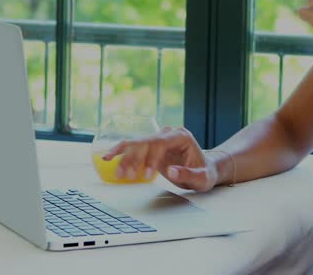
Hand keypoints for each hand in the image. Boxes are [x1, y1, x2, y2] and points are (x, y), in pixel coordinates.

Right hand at [101, 127, 218, 191]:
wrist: (204, 169)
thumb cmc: (205, 173)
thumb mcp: (202, 178)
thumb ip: (188, 174)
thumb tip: (172, 171)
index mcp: (181, 136)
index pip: (162, 142)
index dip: (152, 157)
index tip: (147, 174)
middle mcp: (168, 134)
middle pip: (146, 142)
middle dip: (134, 158)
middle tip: (127, 176)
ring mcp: (159, 139)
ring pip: (137, 144)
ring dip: (125, 157)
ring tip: (118, 173)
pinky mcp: (151, 147)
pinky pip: (134, 148)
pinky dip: (121, 152)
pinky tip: (107, 157)